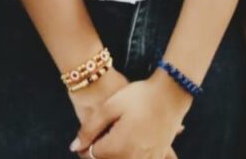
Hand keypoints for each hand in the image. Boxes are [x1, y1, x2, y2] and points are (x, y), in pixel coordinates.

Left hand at [71, 70, 189, 158]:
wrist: (171, 93)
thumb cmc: (139, 96)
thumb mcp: (111, 106)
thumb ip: (90, 128)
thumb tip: (74, 147)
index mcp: (117, 147)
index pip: (91, 155)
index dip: (85, 146)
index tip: (86, 136)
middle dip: (99, 152)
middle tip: (101, 134)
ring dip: (115, 155)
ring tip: (115, 138)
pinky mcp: (157, 158)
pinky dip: (131, 155)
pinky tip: (131, 147)